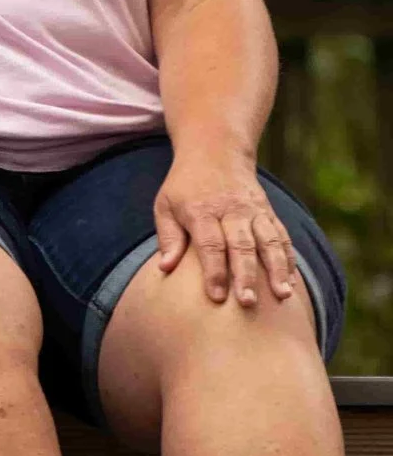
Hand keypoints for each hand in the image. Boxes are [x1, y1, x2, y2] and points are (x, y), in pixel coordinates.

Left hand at [154, 149, 297, 306]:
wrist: (215, 152)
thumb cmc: (184, 186)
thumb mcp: (165, 205)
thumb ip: (168, 237)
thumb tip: (164, 267)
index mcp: (202, 211)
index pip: (210, 245)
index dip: (214, 272)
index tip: (216, 297)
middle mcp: (231, 210)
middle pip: (241, 246)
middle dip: (246, 275)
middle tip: (248, 303)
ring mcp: (253, 211)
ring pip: (269, 241)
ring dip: (277, 269)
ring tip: (282, 295)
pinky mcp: (268, 211)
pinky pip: (282, 236)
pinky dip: (288, 259)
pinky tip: (291, 282)